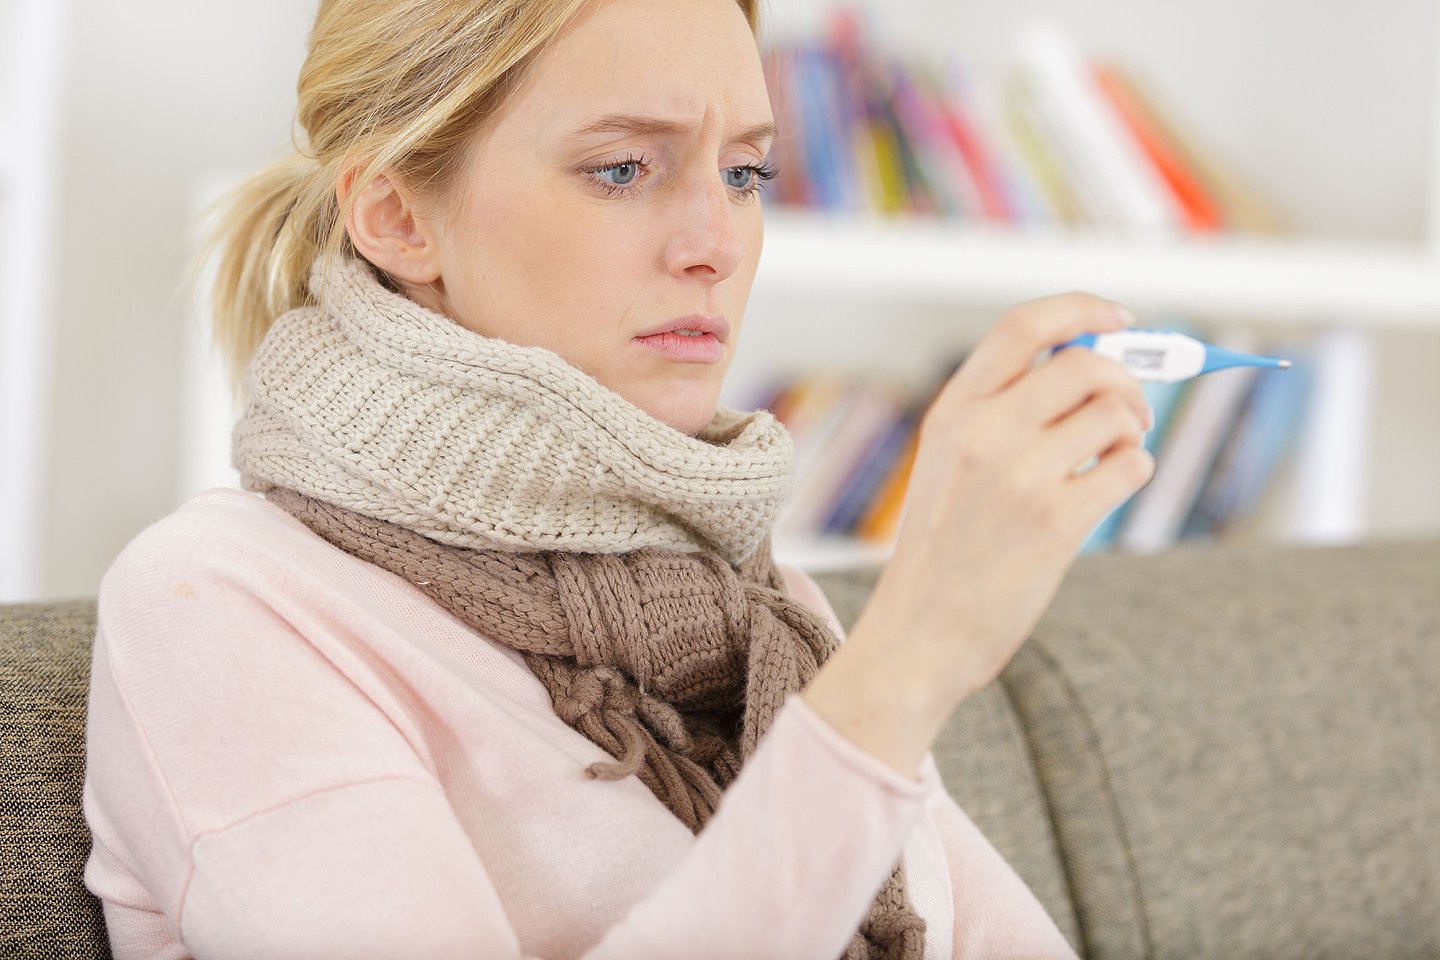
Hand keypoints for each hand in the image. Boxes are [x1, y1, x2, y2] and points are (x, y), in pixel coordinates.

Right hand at [804, 293, 1154, 774]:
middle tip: (1130, 414)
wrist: (920, 633)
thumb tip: (1093, 365)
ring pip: (1115, 414)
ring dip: (1131, 433)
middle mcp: (982, 432)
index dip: (1081, 308)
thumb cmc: (944, 550)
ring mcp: (1019, 475)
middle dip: (1125, 381)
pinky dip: (1132, 473)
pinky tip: (1104, 495)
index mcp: (952, 411)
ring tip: (1110, 462)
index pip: (1022, 326)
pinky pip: (1129, 467)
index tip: (1118, 318)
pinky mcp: (1055, 521)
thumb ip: (1000, 412)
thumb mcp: (948, 464)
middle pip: (1084, 364)